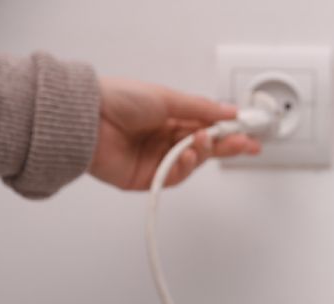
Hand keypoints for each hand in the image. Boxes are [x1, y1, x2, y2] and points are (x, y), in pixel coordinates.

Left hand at [89, 78, 260, 189]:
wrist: (85, 121)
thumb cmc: (117, 100)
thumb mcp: (166, 96)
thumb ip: (201, 108)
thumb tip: (229, 111)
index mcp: (170, 116)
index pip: (208, 125)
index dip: (229, 129)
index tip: (248, 131)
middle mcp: (165, 138)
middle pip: (205, 147)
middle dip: (227, 145)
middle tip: (246, 145)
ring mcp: (157, 159)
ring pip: (193, 163)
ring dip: (202, 153)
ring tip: (201, 142)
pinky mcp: (147, 178)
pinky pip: (174, 177)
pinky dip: (183, 168)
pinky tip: (185, 157)